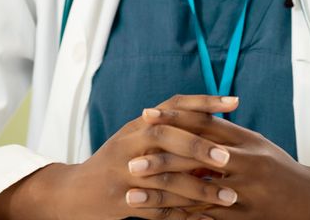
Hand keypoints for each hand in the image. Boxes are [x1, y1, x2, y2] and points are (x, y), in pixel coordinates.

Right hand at [0, 94, 240, 219]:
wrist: (75, 193)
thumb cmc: (117, 161)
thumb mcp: (137, 136)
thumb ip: (169, 126)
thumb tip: (215, 118)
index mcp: (138, 125)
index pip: (174, 105)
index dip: (204, 101)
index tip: (234, 102)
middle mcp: (130, 144)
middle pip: (166, 138)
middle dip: (199, 148)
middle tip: (229, 158)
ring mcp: (125, 174)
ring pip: (166, 179)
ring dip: (200, 190)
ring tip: (229, 197)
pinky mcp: (124, 202)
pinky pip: (159, 211)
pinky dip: (186, 217)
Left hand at [133, 106, 309, 219]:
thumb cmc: (282, 170)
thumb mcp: (258, 144)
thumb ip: (227, 132)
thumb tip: (194, 115)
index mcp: (246, 142)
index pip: (203, 126)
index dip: (173, 120)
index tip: (145, 117)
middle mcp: (244, 166)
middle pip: (195, 160)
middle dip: (160, 162)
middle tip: (129, 163)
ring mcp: (244, 195)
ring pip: (194, 195)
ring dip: (161, 197)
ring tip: (132, 197)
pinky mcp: (243, 219)